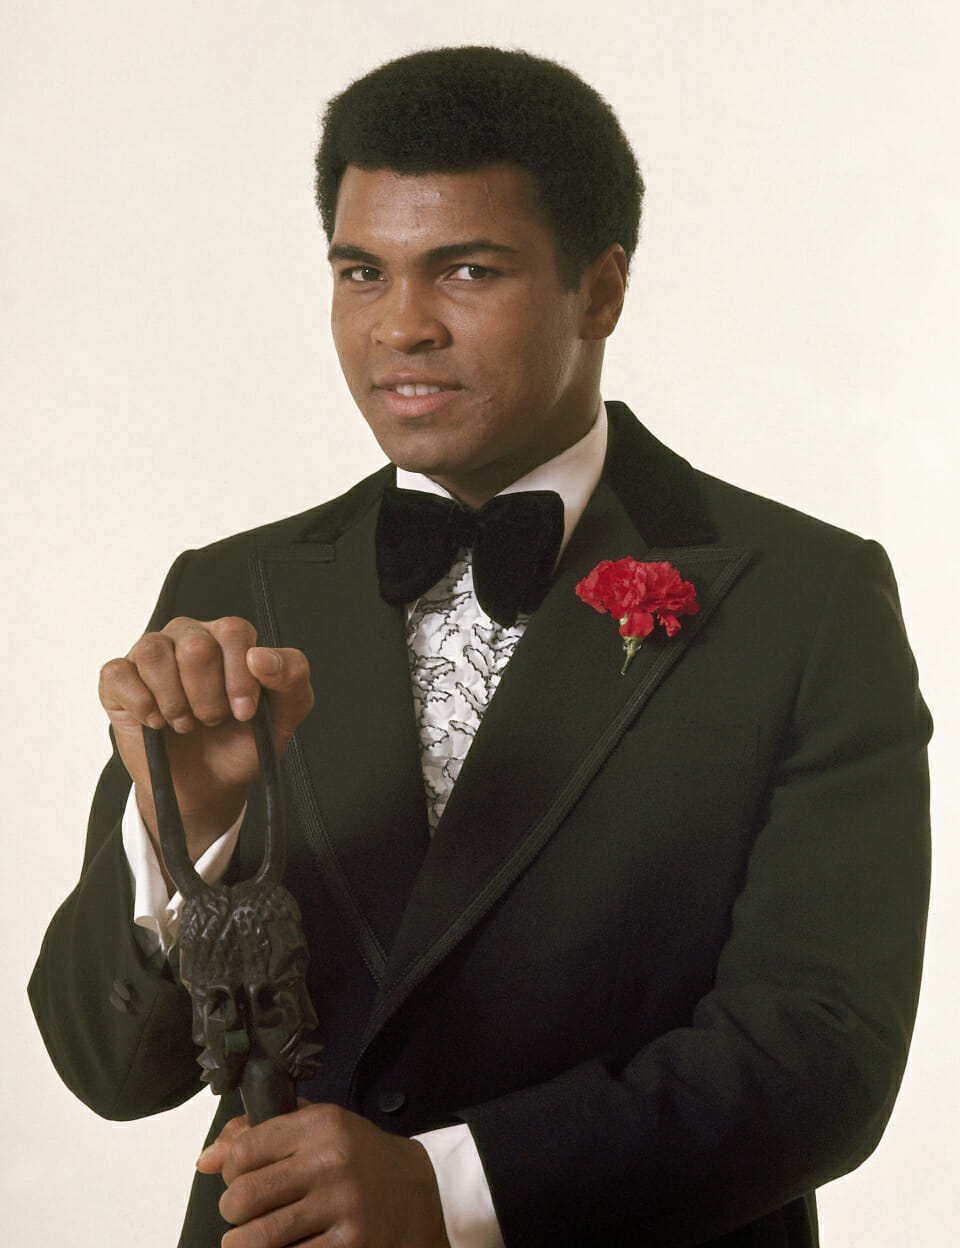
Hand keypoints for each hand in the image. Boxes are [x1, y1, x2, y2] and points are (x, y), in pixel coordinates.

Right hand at [99, 616, 312, 863]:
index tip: (243, 713)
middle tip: (212, 721)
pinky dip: (140, 704)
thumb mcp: (284, 714)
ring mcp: (152, 653)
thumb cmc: (243, 741)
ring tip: (185, 724)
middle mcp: (189, 635)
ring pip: (154, 652)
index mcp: (229, 637)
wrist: (208, 785)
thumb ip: (291, 676)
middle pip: (195, 645)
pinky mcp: (119, 678)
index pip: (233, 631)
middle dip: (207, 697)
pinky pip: (119, 673)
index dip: (239, 676)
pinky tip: (156, 723)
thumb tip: (261, 656)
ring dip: (174, 701)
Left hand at [197, 1102, 450, 1247]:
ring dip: (244, 1244)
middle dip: (233, 1212)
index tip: (241, 1177)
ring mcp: (340, 1207)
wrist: (425, 1193)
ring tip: (253, 1238)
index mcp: (321, 1125)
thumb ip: (263, 1133)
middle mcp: (330, 1162)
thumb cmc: (363, 1159)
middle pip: (242, 1197)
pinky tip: (287, 1246)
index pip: (243, 1150)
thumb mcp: (322, 1127)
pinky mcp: (348, 1245)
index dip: (230, 1169)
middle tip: (245, 1214)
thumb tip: (206, 1159)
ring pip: (256, 1239)